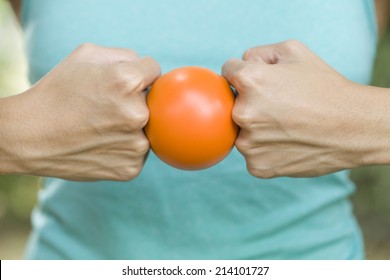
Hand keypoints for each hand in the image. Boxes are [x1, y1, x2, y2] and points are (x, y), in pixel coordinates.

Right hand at [1, 43, 160, 180]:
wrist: (30, 137)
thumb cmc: (57, 92)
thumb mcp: (86, 56)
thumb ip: (125, 56)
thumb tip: (148, 69)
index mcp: (128, 81)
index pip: (154, 70)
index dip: (136, 74)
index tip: (119, 84)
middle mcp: (138, 114)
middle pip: (153, 101)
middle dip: (136, 100)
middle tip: (107, 107)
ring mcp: (136, 145)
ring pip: (148, 128)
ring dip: (133, 126)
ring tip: (102, 127)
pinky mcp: (132, 168)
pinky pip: (138, 151)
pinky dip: (125, 147)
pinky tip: (102, 144)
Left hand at [222, 40, 369, 177]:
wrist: (353, 129)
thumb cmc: (325, 87)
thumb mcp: (294, 52)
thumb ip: (257, 53)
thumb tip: (241, 64)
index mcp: (249, 81)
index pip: (228, 71)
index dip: (245, 73)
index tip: (261, 81)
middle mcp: (243, 113)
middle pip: (232, 104)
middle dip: (249, 102)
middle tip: (279, 105)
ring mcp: (249, 144)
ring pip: (241, 131)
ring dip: (256, 128)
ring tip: (286, 125)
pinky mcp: (257, 166)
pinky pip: (253, 153)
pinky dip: (265, 149)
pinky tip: (287, 142)